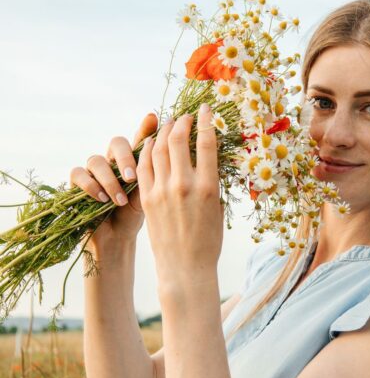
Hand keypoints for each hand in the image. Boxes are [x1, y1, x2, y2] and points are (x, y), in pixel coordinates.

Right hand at [70, 113, 157, 255]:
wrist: (119, 238)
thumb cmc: (140, 215)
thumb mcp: (156, 194)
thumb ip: (165, 175)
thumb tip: (189, 161)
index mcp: (136, 160)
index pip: (141, 139)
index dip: (146, 127)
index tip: (155, 119)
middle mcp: (114, 160)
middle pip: (116, 142)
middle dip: (124, 158)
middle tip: (133, 178)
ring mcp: (95, 170)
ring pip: (96, 159)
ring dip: (109, 179)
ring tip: (120, 200)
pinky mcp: (77, 183)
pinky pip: (78, 173)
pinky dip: (90, 186)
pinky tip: (103, 200)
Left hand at [136, 104, 223, 290]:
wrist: (185, 267)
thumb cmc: (208, 240)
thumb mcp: (218, 207)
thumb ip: (211, 180)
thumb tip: (206, 156)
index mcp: (207, 187)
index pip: (205, 143)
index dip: (205, 120)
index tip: (205, 109)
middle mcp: (183, 185)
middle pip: (177, 140)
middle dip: (181, 121)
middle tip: (185, 115)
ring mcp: (161, 191)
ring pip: (157, 149)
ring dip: (163, 132)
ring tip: (169, 124)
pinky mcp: (147, 198)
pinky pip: (144, 166)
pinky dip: (147, 150)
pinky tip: (152, 143)